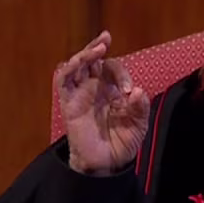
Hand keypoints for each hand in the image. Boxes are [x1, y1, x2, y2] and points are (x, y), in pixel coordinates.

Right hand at [55, 30, 149, 175]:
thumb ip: (140, 108)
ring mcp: (80, 95)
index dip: (121, 74)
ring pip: (77, 65)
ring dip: (85, 54)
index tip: (128, 91)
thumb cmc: (122, 144)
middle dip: (98, 47)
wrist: (105, 165)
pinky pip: (63, 81)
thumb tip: (137, 91)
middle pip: (93, 60)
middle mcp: (95, 89)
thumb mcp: (138, 125)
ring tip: (98, 46)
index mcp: (112, 91)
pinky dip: (68, 68)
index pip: (113, 69)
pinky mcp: (68, 103)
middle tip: (106, 37)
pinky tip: (78, 61)